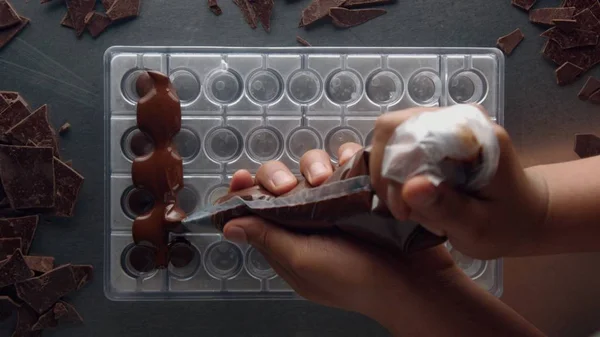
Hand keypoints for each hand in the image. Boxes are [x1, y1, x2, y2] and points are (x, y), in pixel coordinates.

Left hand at [222, 144, 457, 326]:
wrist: (413, 282)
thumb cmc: (355, 280)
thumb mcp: (303, 262)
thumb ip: (267, 240)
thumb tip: (228, 226)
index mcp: (287, 237)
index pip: (255, 209)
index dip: (244, 192)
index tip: (241, 178)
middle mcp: (308, 216)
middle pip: (280, 180)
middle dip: (277, 176)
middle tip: (289, 187)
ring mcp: (336, 200)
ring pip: (312, 165)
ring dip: (314, 164)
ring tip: (326, 177)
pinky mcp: (362, 187)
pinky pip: (348, 160)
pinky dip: (347, 156)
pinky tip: (351, 164)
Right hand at [369, 106, 548, 258]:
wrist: (525, 213)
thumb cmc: (506, 224)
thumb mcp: (477, 228)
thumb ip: (445, 207)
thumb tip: (410, 186)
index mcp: (474, 134)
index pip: (409, 133)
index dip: (393, 171)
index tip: (404, 212)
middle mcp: (457, 117)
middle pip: (392, 129)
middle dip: (387, 174)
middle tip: (405, 211)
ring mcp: (444, 119)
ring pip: (389, 136)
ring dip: (390, 175)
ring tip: (412, 207)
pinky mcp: (434, 129)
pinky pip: (396, 143)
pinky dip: (395, 173)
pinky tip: (413, 196)